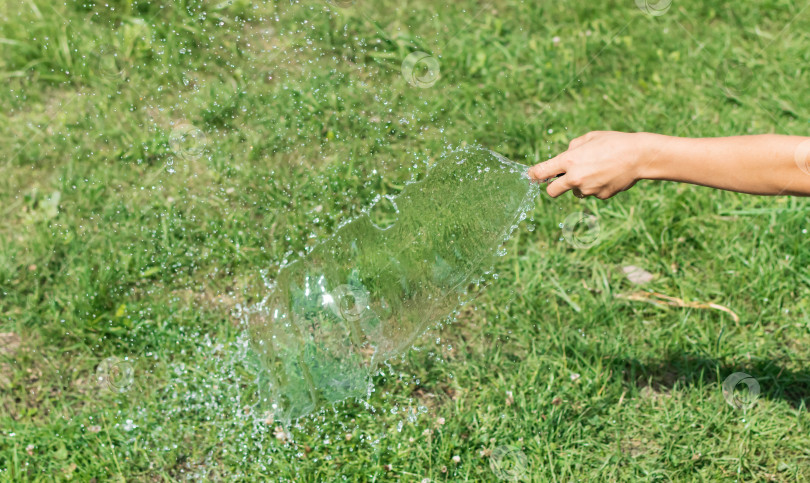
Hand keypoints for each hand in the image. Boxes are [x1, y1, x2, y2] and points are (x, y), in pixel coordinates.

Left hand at [528, 131, 651, 198]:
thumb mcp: (589, 138)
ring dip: (580, 184)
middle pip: (552, 191)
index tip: (531, 176)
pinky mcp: (600, 196)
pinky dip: (596, 186)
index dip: (533, 175)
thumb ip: (572, 148)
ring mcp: (588, 189)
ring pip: (576, 191)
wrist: (639, 156)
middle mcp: (575, 178)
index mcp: (569, 160)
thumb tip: (565, 156)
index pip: (541, 172)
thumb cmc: (613, 142)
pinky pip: (592, 193)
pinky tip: (608, 175)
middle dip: (552, 187)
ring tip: (597, 170)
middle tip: (558, 181)